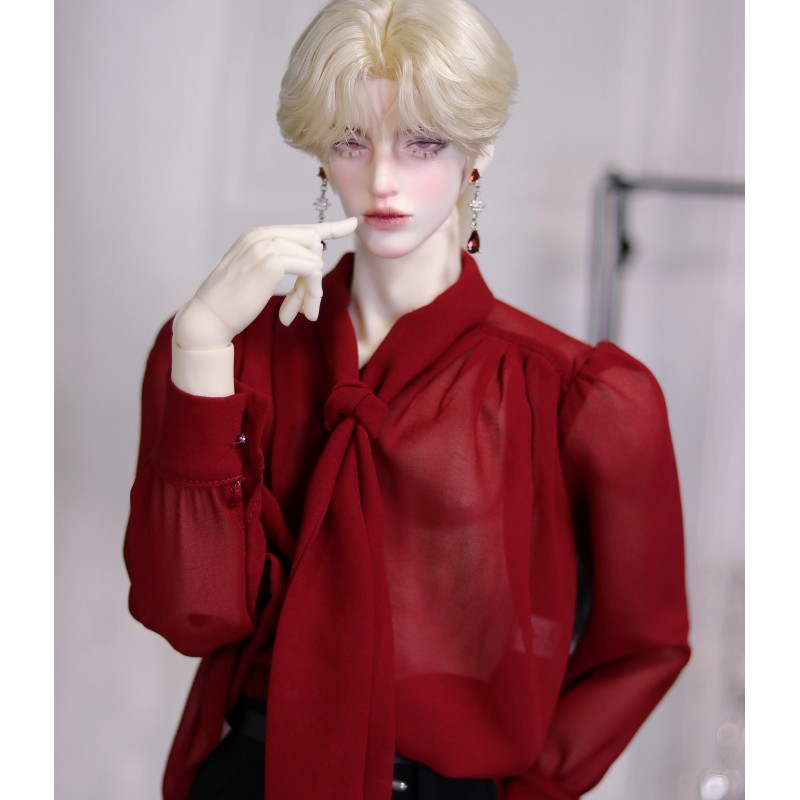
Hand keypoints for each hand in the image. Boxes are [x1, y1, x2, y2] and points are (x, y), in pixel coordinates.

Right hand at [174, 218, 356, 349]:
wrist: (209, 317)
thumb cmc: (234, 303)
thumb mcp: (259, 276)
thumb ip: (283, 262)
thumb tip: (314, 261)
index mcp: (258, 234)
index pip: (303, 228)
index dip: (331, 227)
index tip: (353, 223)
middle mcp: (262, 233)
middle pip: (313, 242)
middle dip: (315, 277)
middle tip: (308, 308)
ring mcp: (266, 244)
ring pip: (314, 260)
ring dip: (312, 291)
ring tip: (300, 313)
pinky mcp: (272, 260)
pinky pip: (311, 269)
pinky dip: (309, 292)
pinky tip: (293, 312)